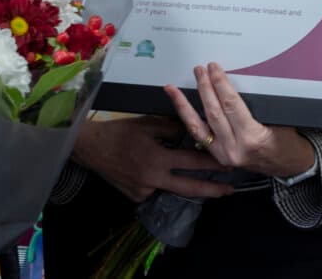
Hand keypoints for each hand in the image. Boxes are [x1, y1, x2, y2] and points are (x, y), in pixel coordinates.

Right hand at [71, 114, 233, 202]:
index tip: (227, 164)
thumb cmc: (119, 131)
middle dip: (212, 189)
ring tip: (198, 181)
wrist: (92, 147)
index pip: (191, 161)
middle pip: (189, 187)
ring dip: (183, 184)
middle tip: (230, 190)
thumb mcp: (146, 124)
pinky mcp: (137, 197)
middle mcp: (154, 179)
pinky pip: (155, 190)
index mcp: (157, 158)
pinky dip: (159, 182)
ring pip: (171, 189)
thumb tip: (190, 130)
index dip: (211, 163)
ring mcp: (145, 191)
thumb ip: (170, 128)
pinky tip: (153, 173)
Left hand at [165, 63, 315, 177]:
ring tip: (172, 88)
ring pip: (198, 126)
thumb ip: (251, 105)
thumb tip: (227, 82)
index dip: (220, 83)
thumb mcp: (275, 120)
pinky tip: (178, 106)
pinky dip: (187, 119)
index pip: (231, 104)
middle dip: (203, 88)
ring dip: (184, 104)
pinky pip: (198, 135)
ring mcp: (223, 155)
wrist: (288, 165)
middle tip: (199, 69)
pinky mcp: (217, 157)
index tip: (214, 68)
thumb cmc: (285, 139)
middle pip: (213, 112)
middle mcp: (235, 148)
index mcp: (252, 137)